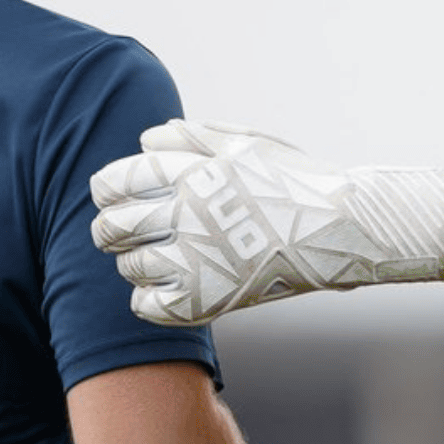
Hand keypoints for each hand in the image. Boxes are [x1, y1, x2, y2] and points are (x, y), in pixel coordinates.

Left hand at [90, 120, 443, 324]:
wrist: (338, 229)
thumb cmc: (292, 180)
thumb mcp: (245, 143)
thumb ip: (192, 137)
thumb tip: (146, 138)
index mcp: (194, 174)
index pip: (120, 181)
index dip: (105, 189)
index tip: (107, 195)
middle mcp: (189, 214)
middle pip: (116, 226)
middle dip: (108, 229)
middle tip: (114, 233)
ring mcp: (197, 260)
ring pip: (131, 266)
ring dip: (133, 262)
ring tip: (150, 258)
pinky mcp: (206, 300)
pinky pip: (149, 305)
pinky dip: (148, 299)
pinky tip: (163, 288)